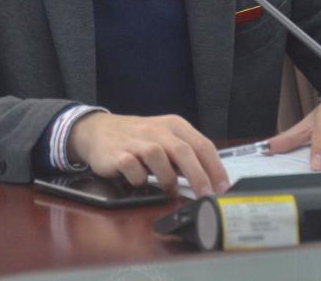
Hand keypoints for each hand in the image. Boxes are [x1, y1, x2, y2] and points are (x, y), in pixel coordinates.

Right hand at [67, 112, 229, 196]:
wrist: (98, 131)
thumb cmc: (138, 139)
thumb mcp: (165, 138)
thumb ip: (185, 154)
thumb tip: (210, 180)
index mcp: (173, 125)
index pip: (201, 144)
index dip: (215, 167)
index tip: (222, 187)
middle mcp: (156, 130)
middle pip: (183, 150)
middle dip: (198, 176)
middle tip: (206, 196)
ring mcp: (135, 141)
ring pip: (158, 156)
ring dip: (168, 178)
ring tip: (170, 191)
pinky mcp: (117, 153)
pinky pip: (132, 167)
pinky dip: (139, 178)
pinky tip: (140, 182)